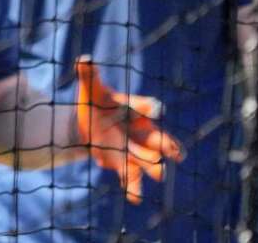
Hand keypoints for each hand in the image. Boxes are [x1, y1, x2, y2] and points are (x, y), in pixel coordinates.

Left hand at [74, 56, 183, 203]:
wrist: (88, 123)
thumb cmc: (96, 103)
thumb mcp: (90, 89)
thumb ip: (88, 75)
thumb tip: (83, 59)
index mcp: (137, 110)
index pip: (147, 106)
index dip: (150, 107)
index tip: (155, 107)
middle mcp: (142, 132)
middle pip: (158, 139)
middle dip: (166, 145)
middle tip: (174, 152)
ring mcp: (134, 150)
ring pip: (147, 160)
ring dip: (152, 166)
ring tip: (159, 173)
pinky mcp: (122, 164)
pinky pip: (129, 176)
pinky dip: (132, 186)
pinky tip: (134, 198)